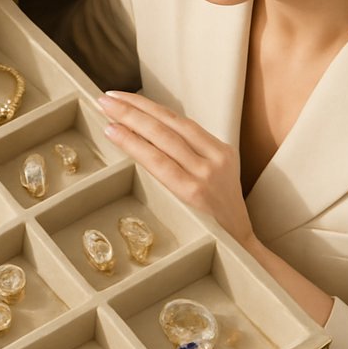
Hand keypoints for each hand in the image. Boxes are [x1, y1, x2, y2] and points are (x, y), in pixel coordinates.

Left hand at [97, 90, 333, 325]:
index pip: (178, 121)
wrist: (243, 251)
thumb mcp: (213, 180)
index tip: (124, 97)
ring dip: (130, 120)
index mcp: (220, 150)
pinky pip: (159, 163)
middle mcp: (215, 158)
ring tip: (104, 109)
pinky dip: (135, 145)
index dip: (148, 106)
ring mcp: (206, 175)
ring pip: (162, 138)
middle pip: (168, 124)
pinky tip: (116, 134)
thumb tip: (146, 141)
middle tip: (105, 98)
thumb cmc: (218, 218)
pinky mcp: (195, 193)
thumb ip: (189, 161)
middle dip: (134, 108)